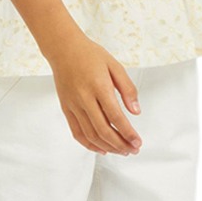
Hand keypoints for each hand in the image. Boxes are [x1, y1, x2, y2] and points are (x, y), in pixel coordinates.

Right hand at [46, 35, 141, 155]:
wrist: (63, 49)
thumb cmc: (90, 55)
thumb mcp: (115, 66)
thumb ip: (127, 89)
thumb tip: (136, 111)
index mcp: (99, 86)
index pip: (115, 117)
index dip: (128, 133)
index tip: (138, 142)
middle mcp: (84, 98)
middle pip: (103, 130)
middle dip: (120, 144)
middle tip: (133, 150)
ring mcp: (73, 105)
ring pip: (90, 135)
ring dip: (107, 147)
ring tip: (121, 151)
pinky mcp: (65, 108)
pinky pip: (77, 132)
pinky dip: (89, 144)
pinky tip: (102, 149)